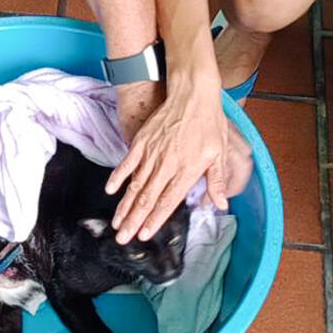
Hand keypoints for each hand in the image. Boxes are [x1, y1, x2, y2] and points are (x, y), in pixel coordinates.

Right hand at [106, 81, 252, 243]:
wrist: (192, 94)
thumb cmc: (209, 123)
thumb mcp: (219, 153)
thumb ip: (216, 182)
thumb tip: (221, 205)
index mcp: (187, 170)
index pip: (167, 201)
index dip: (154, 220)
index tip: (144, 234)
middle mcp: (167, 165)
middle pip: (147, 199)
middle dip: (133, 221)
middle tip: (122, 238)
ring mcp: (152, 153)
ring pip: (135, 186)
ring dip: (124, 206)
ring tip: (116, 223)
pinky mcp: (141, 142)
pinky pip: (127, 163)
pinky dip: (118, 178)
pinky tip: (111, 191)